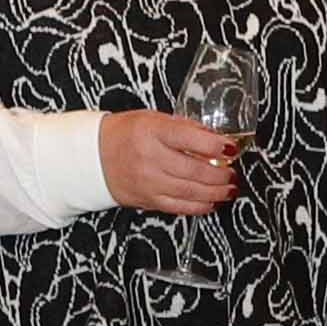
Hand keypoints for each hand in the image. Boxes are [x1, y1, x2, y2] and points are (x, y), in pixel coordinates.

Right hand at [98, 107, 241, 213]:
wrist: (93, 156)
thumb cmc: (125, 133)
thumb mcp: (154, 118)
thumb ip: (185, 127)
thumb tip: (215, 138)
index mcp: (152, 131)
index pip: (190, 139)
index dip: (216, 145)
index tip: (231, 147)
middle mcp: (150, 158)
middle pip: (195, 170)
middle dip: (221, 174)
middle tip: (233, 172)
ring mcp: (149, 182)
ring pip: (190, 192)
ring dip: (216, 192)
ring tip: (229, 188)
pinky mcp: (148, 200)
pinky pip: (179, 207)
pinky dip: (200, 207)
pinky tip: (212, 202)